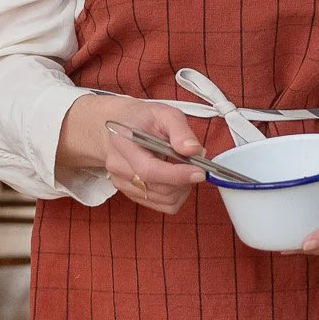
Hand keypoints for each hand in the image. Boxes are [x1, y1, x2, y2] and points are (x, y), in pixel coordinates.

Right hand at [56, 94, 205, 214]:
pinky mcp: (131, 193)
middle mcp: (119, 168)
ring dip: (182, 188)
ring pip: (162, 200)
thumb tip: (193, 150)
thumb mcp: (163, 113)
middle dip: (184, 180)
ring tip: (184, 168)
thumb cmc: (141, 119)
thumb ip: (180, 130)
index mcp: (124, 144)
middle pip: (158, 188)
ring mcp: (123, 183)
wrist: (119, 126)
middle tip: (196, 164)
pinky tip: (176, 179)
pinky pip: (161, 206)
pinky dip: (176, 196)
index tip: (200, 172)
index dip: (177, 175)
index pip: (149, 170)